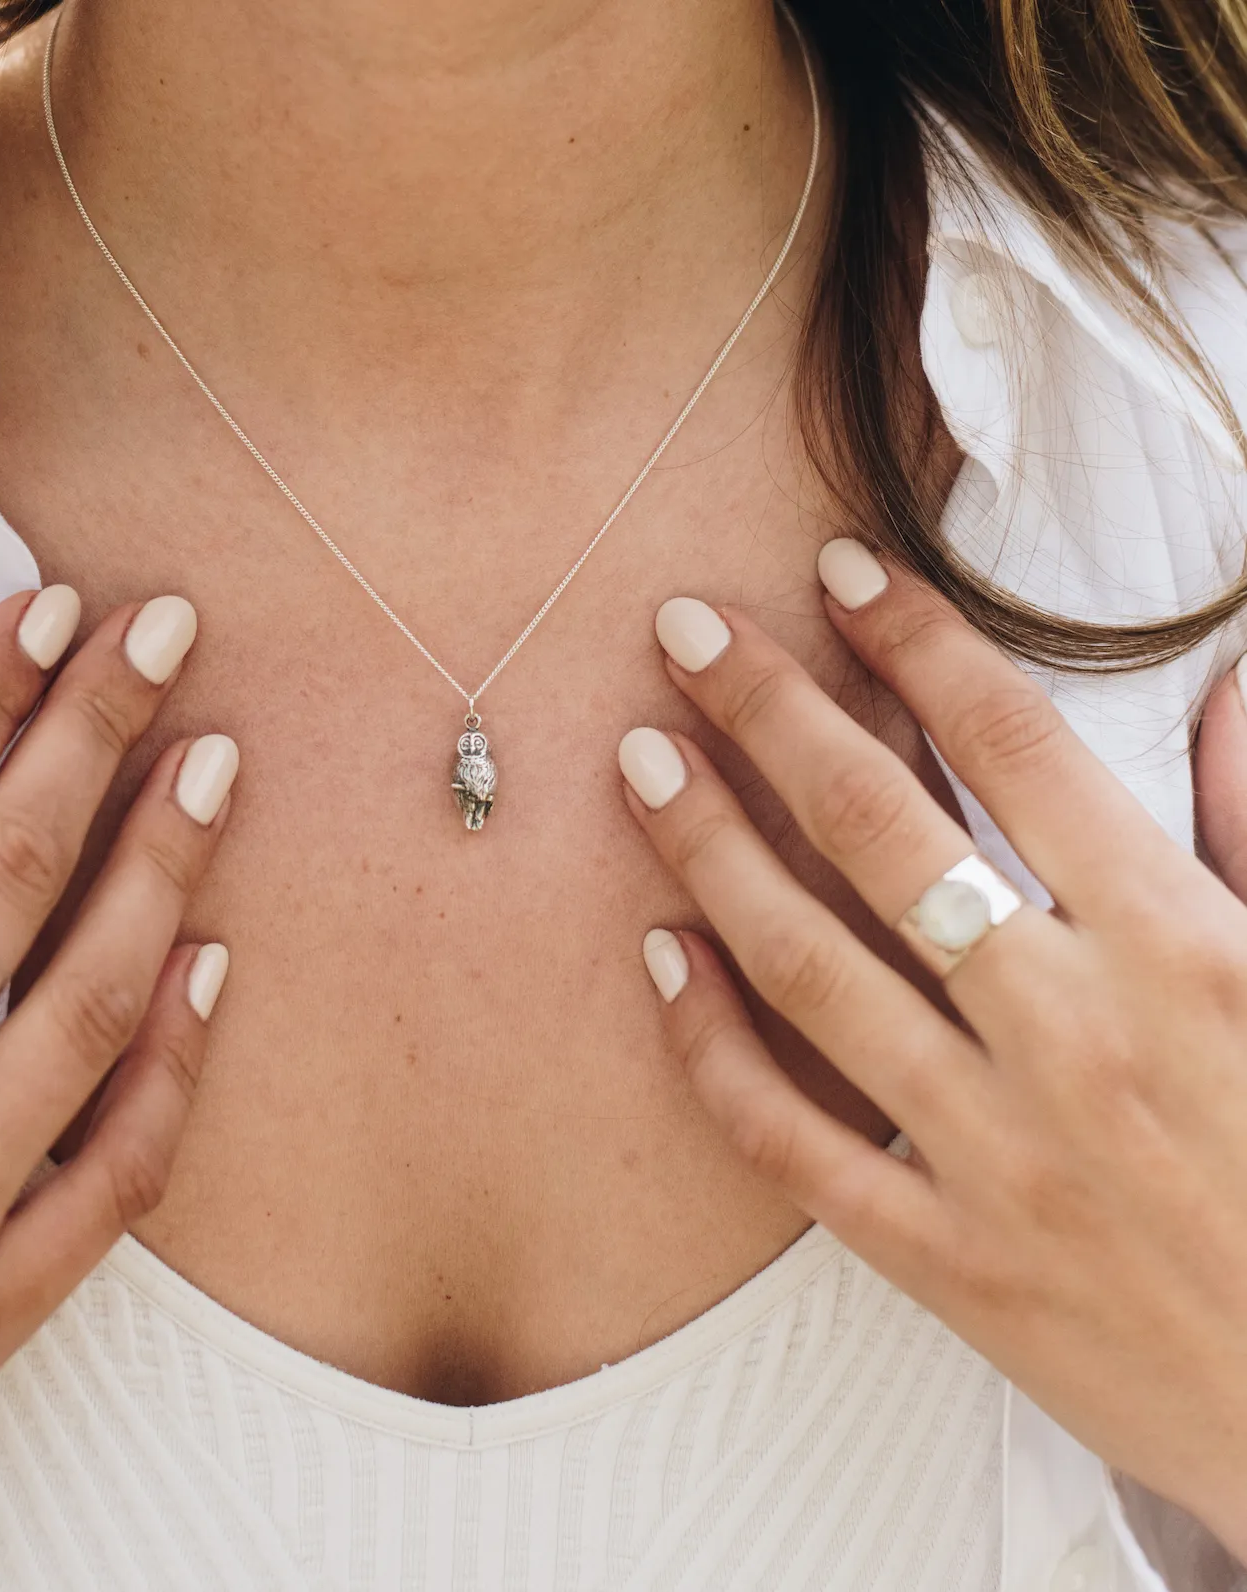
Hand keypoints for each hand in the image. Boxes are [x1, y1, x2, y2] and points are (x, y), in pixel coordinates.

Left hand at [620, 542, 1246, 1557]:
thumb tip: (1226, 692)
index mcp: (1182, 949)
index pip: (1017, 747)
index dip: (918, 643)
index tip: (840, 571)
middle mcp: (1071, 1034)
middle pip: (880, 832)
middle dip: (772, 712)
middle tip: (685, 632)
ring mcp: (993, 1149)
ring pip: (808, 967)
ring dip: (711, 851)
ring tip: (642, 762)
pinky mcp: (944, 1254)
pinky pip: (791, 1136)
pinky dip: (711, 1046)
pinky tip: (656, 958)